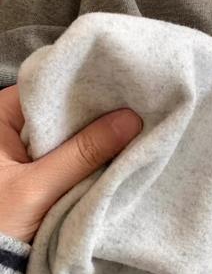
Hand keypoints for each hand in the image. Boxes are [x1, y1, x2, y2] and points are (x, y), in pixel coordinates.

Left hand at [0, 84, 142, 242]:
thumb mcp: (38, 187)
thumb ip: (83, 153)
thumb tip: (130, 121)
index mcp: (1, 115)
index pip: (51, 86)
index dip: (88, 86)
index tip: (124, 87)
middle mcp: (12, 125)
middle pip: (64, 108)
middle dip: (97, 112)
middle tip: (137, 107)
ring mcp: (25, 148)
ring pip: (70, 131)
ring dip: (96, 133)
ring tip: (133, 124)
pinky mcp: (38, 169)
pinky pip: (69, 152)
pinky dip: (90, 153)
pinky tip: (117, 148)